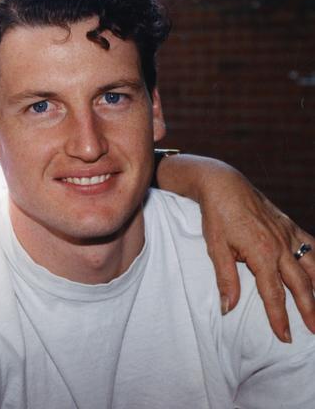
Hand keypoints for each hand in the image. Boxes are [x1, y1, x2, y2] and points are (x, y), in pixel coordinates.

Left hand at [197, 162, 314, 342]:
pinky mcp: (289, 226)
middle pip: (300, 285)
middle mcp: (280, 245)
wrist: (223, 184)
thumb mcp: (215, 248)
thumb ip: (225, 279)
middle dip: (309, 310)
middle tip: (313, 331)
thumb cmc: (216, 215)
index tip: (285, 336)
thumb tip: (227, 308)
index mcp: (261, 253)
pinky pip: (311, 247)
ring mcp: (288, 234)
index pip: (273, 293)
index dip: (279, 317)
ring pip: (312, 267)